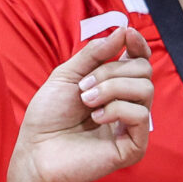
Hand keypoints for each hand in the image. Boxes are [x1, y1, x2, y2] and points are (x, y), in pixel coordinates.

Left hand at [13, 27, 153, 181]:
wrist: (37, 150)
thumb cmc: (49, 115)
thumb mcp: (68, 74)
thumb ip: (95, 53)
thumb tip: (124, 31)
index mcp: (114, 85)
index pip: (140, 60)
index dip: (138, 44)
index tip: (128, 34)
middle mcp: (127, 103)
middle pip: (144, 70)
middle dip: (111, 71)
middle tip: (83, 88)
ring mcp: (132, 126)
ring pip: (145, 88)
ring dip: (111, 88)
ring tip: (86, 101)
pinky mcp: (134, 146)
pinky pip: (141, 114)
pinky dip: (117, 109)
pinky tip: (96, 119)